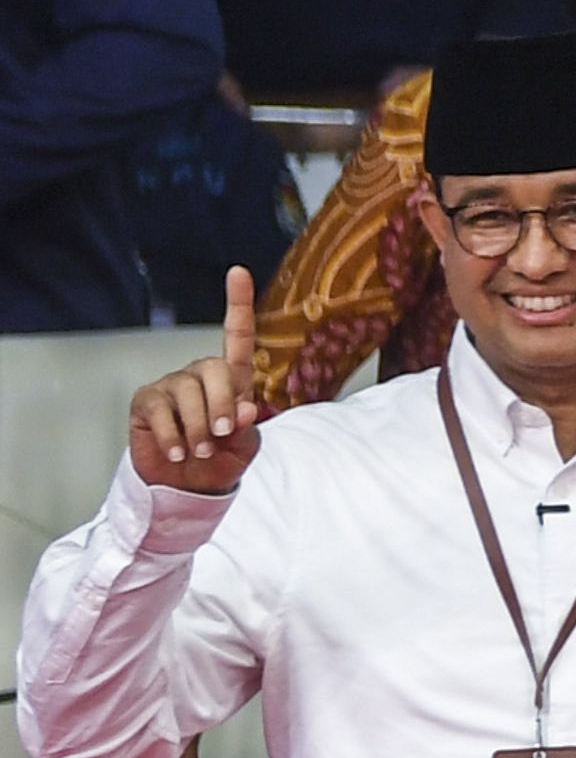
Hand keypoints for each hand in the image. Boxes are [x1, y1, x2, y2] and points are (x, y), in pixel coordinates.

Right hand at [128, 265, 263, 494]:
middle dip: (222, 406)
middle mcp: (200, 375)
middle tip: (220, 435)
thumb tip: (246, 407)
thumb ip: (247, 426)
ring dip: (198, 428)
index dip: (238, 304)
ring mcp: (171, 385)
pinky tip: (178, 453)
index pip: (237, 337)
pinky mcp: (146, 401)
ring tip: (200, 451)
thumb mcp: (243, 446)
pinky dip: (174, 438)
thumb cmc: (220, 459)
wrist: (187, 486)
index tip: (238, 272)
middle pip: (214, 369)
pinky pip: (161, 412)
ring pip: (188, 393)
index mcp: (232, 380)